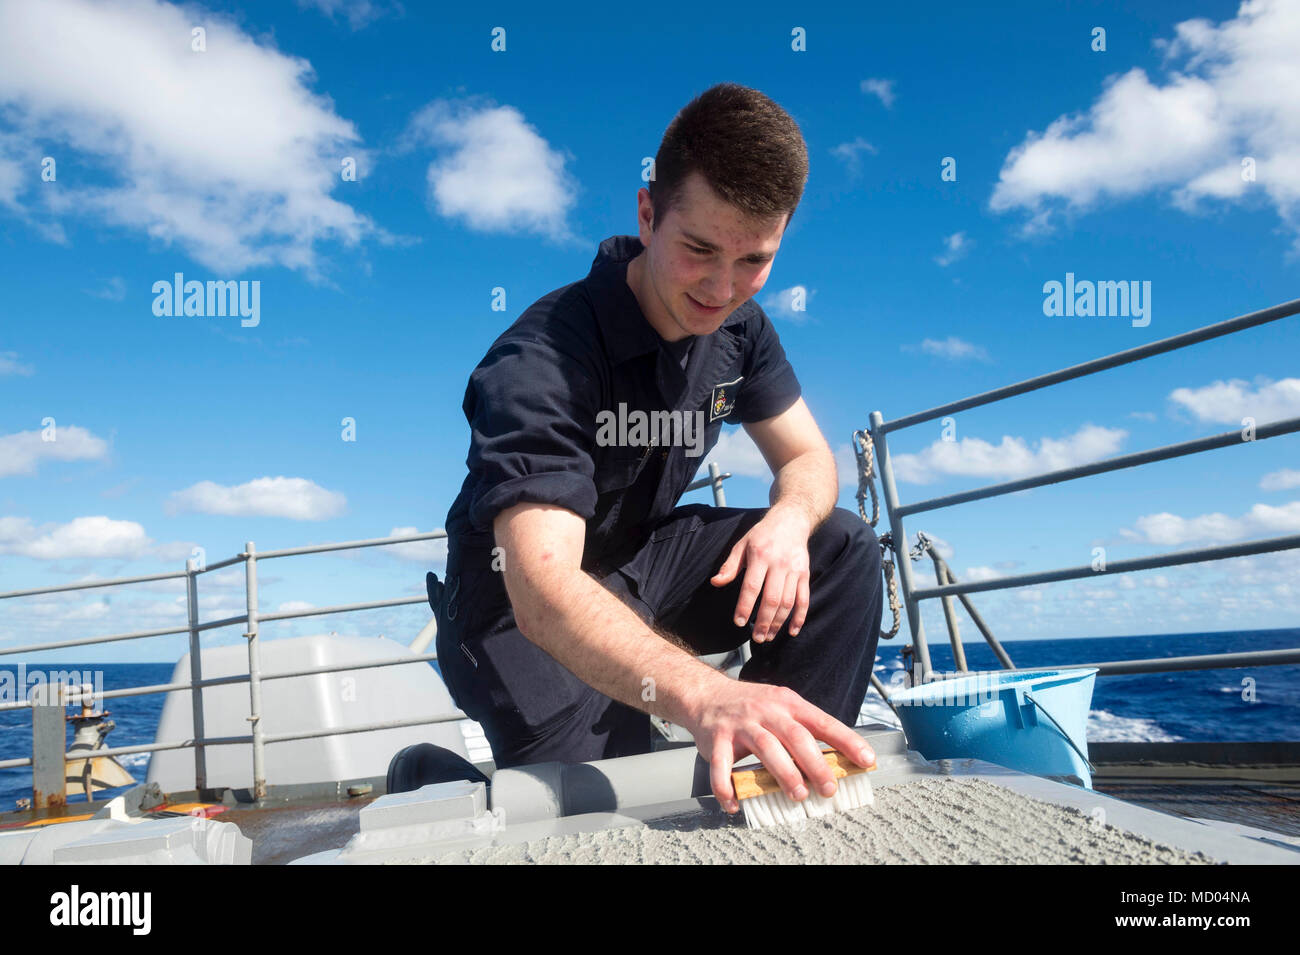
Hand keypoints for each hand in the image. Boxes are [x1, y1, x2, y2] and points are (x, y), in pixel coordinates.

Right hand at [684, 679, 875, 812]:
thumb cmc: (750, 706)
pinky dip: (727, 788)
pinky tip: (735, 805)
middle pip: (796, 737)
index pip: (823, 722)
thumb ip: (802, 729)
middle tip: (829, 789)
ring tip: (798, 795)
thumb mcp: (780, 706)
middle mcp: (766, 711)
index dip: (847, 741)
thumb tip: (835, 760)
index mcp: (788, 704)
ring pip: (767, 748)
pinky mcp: (718, 739)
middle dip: (816, 765)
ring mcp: (741, 725)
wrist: (706, 694)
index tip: (866, 760)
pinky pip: (722, 768)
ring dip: (784, 774)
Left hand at [710, 505, 811, 641]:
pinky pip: (804, 599)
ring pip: (788, 602)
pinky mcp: (805, 575)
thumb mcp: (742, 545)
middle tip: (756, 638)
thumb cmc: (762, 535)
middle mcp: (779, 564)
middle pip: (771, 598)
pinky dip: (799, 617)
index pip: (752, 586)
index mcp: (760, 556)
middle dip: (764, 621)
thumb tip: (715, 582)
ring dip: (778, 622)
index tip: (739, 622)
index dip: (745, 606)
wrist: (791, 521)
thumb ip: (730, 566)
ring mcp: (794, 570)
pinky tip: (792, 631)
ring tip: (769, 636)